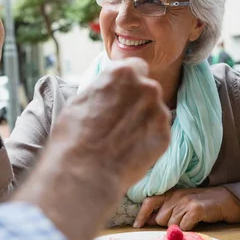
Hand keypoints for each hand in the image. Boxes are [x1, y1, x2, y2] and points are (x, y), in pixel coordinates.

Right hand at [50, 58, 171, 192]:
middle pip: (147, 89)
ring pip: (155, 112)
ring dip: (143, 121)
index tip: (119, 95)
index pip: (135, 67)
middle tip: (119, 121)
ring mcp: (159, 112)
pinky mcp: (165, 136)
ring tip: (123, 140)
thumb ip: (103, 89)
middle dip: (137, 102)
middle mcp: (146, 87)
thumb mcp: (80, 100)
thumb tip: (107, 90)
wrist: (84, 172)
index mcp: (123, 72)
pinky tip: (130, 151)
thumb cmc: (73, 136)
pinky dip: (148, 140)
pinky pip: (158, 133)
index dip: (127, 83)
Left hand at [134, 187, 239, 229]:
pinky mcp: (196, 209)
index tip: (137, 225)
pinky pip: (184, 226)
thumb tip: (150, 220)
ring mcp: (186, 202)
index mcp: (171, 193)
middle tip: (180, 223)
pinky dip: (188, 230)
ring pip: (171, 225)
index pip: (149, 201)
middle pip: (160, 219)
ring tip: (190, 223)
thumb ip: (168, 209)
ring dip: (178, 229)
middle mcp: (176, 196)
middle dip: (167, 225)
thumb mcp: (183, 202)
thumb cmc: (204, 203)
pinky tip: (195, 225)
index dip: (142, 214)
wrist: (227, 200)